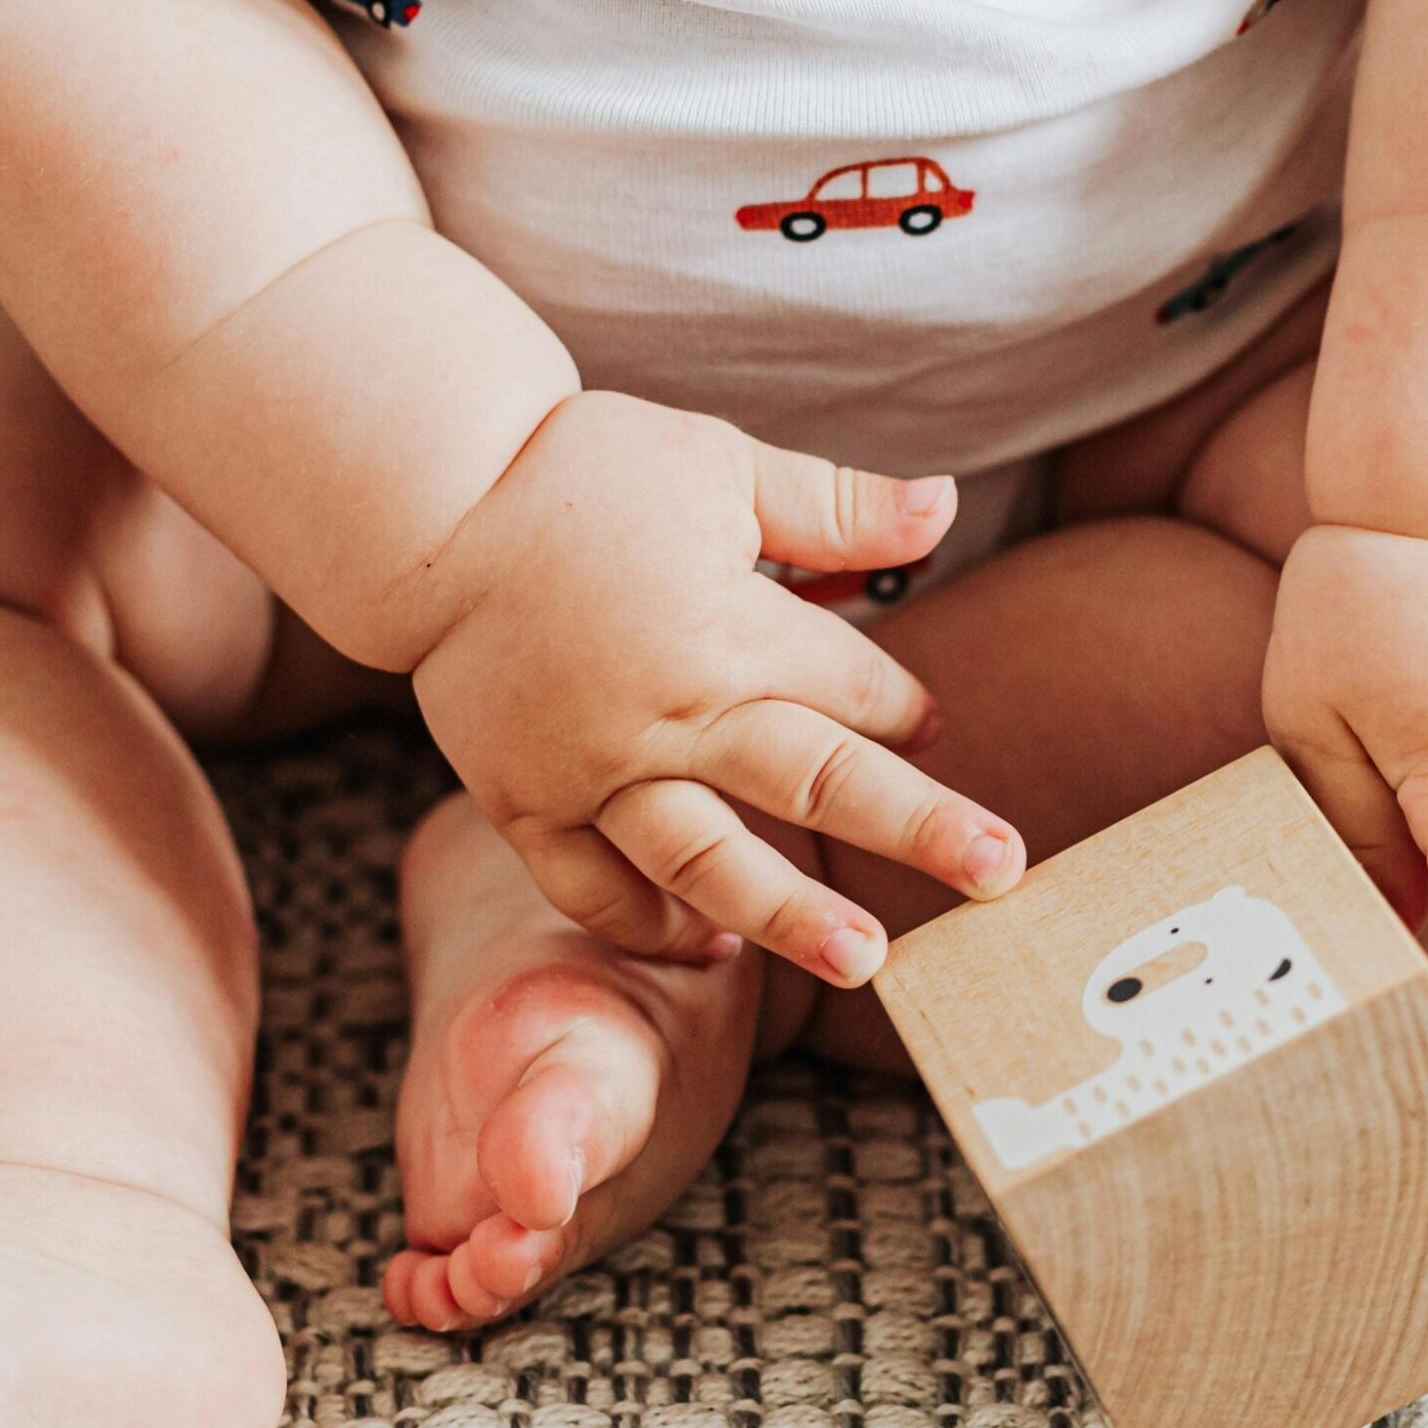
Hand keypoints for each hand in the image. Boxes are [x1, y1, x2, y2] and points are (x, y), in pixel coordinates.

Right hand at [407, 392, 1024, 983]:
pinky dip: (646, 924)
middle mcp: (667, 714)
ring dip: (788, 915)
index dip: (902, 706)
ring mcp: (592, 771)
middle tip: (1000, 877)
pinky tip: (709, 949)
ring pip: (704, 859)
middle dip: (917, 828)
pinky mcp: (526, 802)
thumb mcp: (719, 464)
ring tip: (862, 963)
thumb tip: (947, 511)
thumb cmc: (579, 472)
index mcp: (727, 627)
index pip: (851, 687)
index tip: (926, 722)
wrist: (427, 506)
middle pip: (815, 782)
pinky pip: (591, 886)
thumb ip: (833, 505)